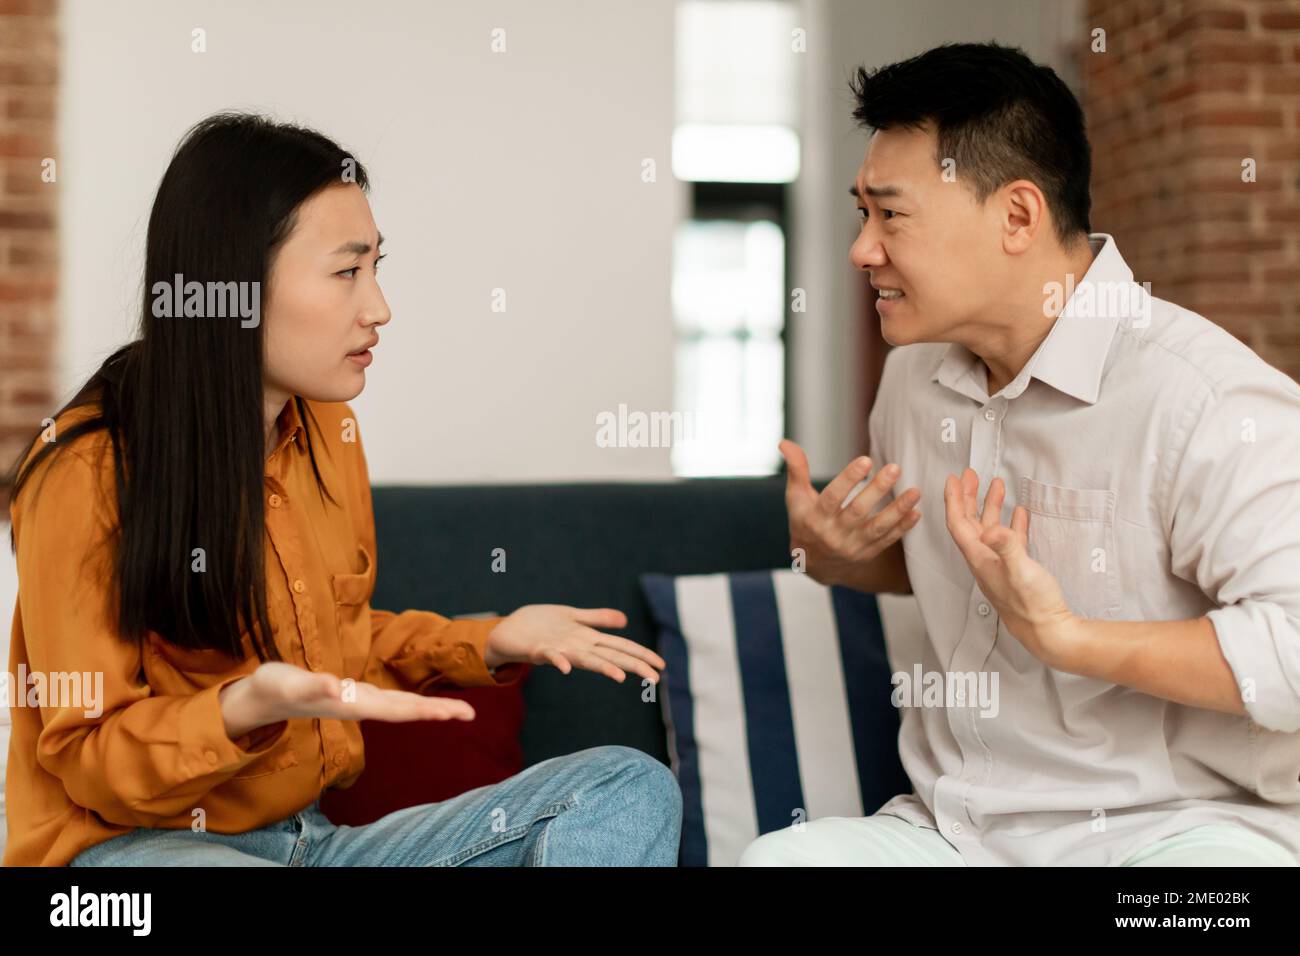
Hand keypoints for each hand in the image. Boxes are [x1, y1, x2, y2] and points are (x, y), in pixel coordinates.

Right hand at [220, 661, 474, 739]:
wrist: (261, 699)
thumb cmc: (274, 688)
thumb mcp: (290, 683)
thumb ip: (312, 686)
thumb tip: (337, 687)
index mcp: (351, 704)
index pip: (396, 709)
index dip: (425, 710)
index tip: (452, 714)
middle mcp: (358, 705)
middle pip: (405, 710)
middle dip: (438, 711)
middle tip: (471, 714)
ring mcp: (357, 702)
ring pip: (400, 706)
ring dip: (429, 709)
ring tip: (458, 712)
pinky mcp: (353, 695)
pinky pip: (389, 700)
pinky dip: (411, 702)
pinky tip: (428, 707)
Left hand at [486, 604, 664, 684]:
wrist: (506, 632)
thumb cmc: (539, 625)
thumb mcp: (573, 617)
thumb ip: (598, 619)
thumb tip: (624, 621)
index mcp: (587, 640)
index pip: (620, 647)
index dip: (641, 655)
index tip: (661, 667)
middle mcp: (577, 648)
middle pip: (609, 656)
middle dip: (632, 665)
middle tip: (655, 678)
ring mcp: (559, 649)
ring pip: (585, 659)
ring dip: (602, 667)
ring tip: (621, 676)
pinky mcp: (538, 649)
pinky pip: (550, 656)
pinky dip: (557, 661)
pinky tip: (565, 667)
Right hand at [780, 439, 920, 586]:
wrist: (814, 563)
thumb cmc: (805, 522)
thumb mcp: (796, 498)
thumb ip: (796, 470)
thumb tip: (784, 443)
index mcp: (814, 518)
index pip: (832, 497)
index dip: (848, 479)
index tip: (866, 460)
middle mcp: (833, 534)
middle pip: (857, 511)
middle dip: (877, 490)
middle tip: (895, 468)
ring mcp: (852, 546)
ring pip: (877, 527)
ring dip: (897, 510)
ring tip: (915, 491)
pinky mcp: (867, 553)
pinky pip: (887, 541)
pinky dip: (902, 528)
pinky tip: (916, 512)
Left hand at [942, 468, 1079, 667]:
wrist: (1048, 631)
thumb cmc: (1032, 604)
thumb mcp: (1021, 570)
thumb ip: (1008, 547)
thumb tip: (990, 528)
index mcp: (979, 558)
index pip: (958, 523)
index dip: (954, 500)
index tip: (953, 478)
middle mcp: (984, 560)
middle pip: (969, 522)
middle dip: (968, 497)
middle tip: (970, 474)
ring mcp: (1000, 564)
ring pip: (989, 529)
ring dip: (991, 506)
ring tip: (997, 484)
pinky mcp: (1017, 570)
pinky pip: (1010, 540)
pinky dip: (1012, 524)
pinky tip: (1020, 512)